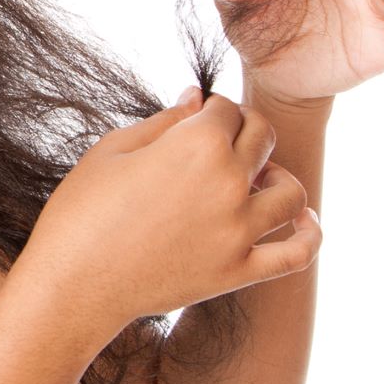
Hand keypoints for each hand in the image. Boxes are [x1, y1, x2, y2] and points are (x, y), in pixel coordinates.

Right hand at [25, 89, 321, 327]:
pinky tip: (304, 220)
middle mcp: (228, 182)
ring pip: (291, 191)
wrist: (72, 285)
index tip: (197, 119)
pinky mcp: (239, 272)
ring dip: (278, 176)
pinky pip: (298, 253)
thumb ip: (165, 120)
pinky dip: (310, 234)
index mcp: (196, 142)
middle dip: (245, 132)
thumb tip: (199, 99)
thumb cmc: (81, 211)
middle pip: (263, 137)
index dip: (212, 109)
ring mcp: (239, 231)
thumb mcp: (113, 149)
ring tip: (255, 180)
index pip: (228, 108)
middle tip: (220, 143)